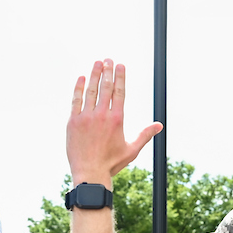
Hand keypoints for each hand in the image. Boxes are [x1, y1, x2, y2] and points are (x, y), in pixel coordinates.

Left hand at [66, 59, 161, 185]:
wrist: (89, 173)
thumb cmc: (111, 163)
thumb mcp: (132, 149)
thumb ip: (145, 135)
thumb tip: (159, 126)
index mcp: (117, 119)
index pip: (119, 92)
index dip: (120, 76)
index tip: (120, 64)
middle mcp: (102, 115)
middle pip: (106, 87)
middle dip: (107, 71)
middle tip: (108, 59)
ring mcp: (86, 117)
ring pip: (91, 91)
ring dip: (94, 75)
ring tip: (97, 63)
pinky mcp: (73, 122)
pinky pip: (76, 100)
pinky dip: (78, 88)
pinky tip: (81, 78)